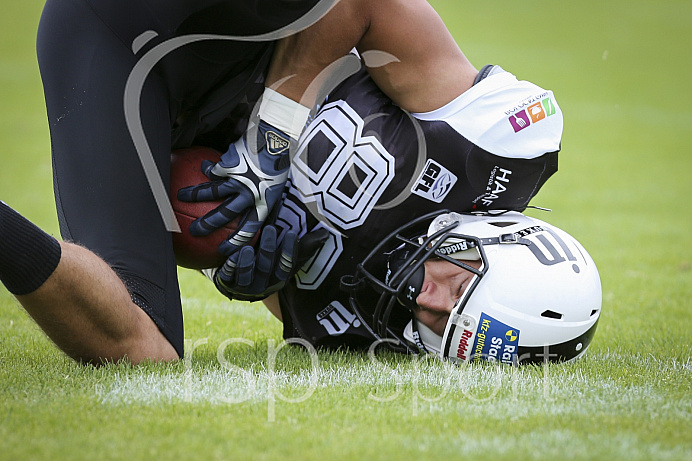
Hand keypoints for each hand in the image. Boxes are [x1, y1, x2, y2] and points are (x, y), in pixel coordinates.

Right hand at [177, 120, 291, 254]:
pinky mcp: (230, 165)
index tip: (222, 250)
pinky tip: (200, 166)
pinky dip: (206, 169)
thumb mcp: (276, 185)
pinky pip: (213, 170)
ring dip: (194, 196)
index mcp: (263, 204)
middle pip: (223, 215)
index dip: (235, 243)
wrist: (276, 139)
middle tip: (194, 231)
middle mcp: (249, 195)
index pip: (248, 230)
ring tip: (179, 197)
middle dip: (207, 225)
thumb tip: (255, 209)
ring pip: (211, 193)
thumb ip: (263, 198)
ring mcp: (237, 180)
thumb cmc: (279, 162)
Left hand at [212, 225, 328, 301]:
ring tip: (248, 247)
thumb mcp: (283, 254)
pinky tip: (231, 254)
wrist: (236, 275)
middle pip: (266, 270)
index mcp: (278, 281)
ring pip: (247, 276)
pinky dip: (230, 266)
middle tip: (270, 229)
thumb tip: (325, 234)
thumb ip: (303, 246)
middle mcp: (262, 287)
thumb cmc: (266, 260)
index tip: (292, 233)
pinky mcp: (226, 284)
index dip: (290, 252)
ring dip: (247, 262)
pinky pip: (228, 277)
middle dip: (269, 250)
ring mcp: (243, 288)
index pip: (287, 267)